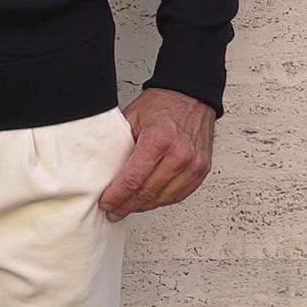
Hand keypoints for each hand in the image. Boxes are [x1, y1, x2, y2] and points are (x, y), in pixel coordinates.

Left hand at [99, 88, 214, 222]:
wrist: (191, 96)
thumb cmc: (163, 104)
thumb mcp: (132, 117)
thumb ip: (121, 144)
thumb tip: (104, 169)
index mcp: (158, 140)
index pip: (133, 180)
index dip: (116, 196)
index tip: (106, 203)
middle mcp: (179, 154)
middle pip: (147, 193)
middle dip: (126, 205)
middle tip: (113, 211)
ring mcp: (193, 164)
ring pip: (163, 198)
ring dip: (143, 206)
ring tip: (128, 208)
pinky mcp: (201, 170)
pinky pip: (180, 195)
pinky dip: (162, 200)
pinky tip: (150, 201)